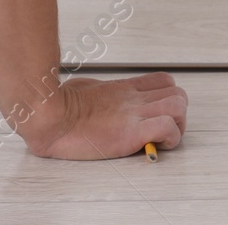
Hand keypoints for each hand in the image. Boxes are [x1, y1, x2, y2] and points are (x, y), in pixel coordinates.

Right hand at [23, 73, 186, 159]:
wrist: (49, 117)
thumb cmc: (58, 105)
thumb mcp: (84, 90)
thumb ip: (99, 93)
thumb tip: (97, 99)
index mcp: (123, 88)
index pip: (164, 81)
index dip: (168, 97)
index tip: (158, 114)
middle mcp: (133, 99)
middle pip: (178, 93)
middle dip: (179, 113)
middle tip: (164, 129)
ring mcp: (133, 114)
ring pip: (178, 106)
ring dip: (178, 125)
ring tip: (163, 138)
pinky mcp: (131, 133)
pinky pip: (167, 128)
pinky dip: (170, 138)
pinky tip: (156, 146)